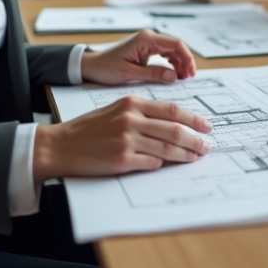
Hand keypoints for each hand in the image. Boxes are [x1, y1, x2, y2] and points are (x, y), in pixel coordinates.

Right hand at [33, 95, 212, 180]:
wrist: (60, 145)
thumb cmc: (88, 129)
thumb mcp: (115, 110)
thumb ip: (141, 113)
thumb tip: (170, 124)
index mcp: (131, 103)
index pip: (171, 109)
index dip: (192, 119)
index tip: (206, 126)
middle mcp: (131, 119)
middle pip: (174, 128)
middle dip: (195, 138)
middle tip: (207, 145)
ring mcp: (127, 139)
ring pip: (167, 147)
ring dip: (185, 154)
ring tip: (197, 156)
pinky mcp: (122, 159)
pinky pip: (151, 162)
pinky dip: (162, 164)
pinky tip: (168, 165)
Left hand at [80, 29, 196, 84]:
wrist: (91, 65)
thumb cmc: (106, 67)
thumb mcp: (129, 73)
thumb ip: (153, 74)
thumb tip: (174, 76)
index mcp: (146, 39)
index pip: (175, 44)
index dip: (187, 58)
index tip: (191, 73)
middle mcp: (148, 38)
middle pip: (176, 47)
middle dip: (185, 62)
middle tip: (189, 79)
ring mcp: (147, 43)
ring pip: (171, 51)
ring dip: (179, 63)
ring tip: (183, 79)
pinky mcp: (145, 50)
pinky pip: (164, 54)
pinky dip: (171, 64)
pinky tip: (173, 75)